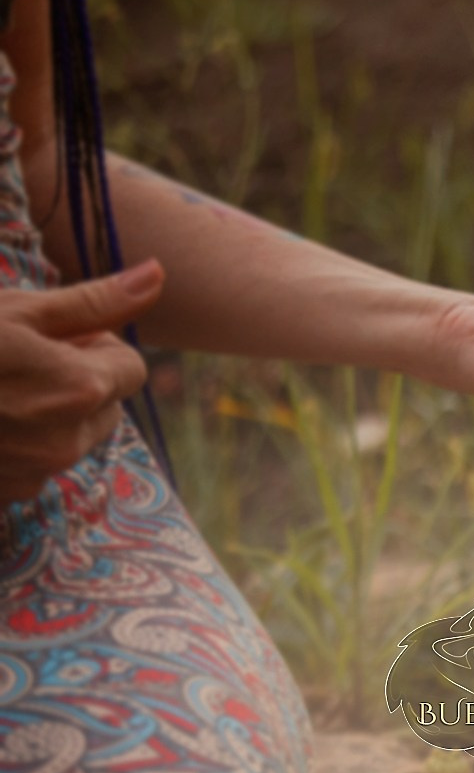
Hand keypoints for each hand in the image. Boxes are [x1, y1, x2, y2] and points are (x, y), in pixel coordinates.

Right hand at [0, 261, 163, 502]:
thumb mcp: (18, 311)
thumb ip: (95, 302)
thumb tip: (159, 275)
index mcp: (80, 389)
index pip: (131, 369)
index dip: (96, 346)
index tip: (53, 336)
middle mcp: (66, 440)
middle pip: (106, 406)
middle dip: (78, 381)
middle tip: (19, 360)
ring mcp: (33, 474)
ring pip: (71, 437)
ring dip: (49, 413)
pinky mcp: (3, 497)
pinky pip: (34, 464)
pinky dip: (17, 443)